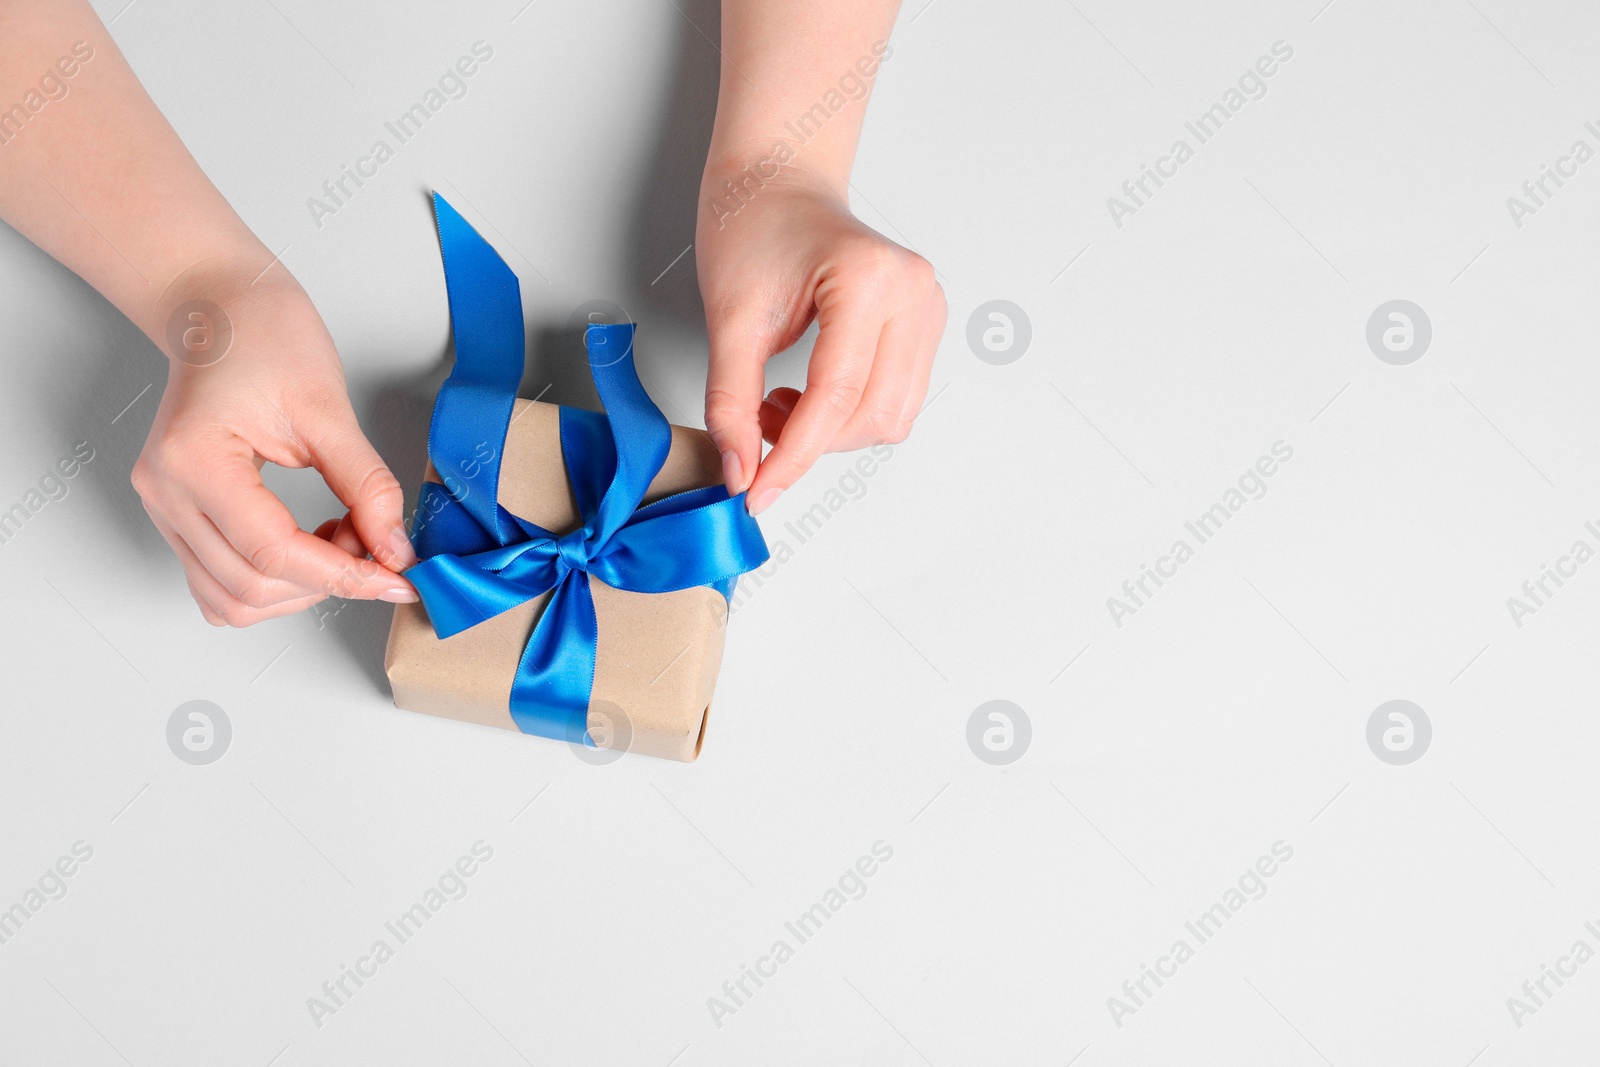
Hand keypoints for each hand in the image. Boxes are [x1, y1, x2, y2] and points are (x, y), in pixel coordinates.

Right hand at [132, 262, 417, 625]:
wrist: (222, 309)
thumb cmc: (265, 336)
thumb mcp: (330, 408)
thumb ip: (366, 485)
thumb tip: (395, 549)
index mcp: (194, 461)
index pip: (273, 553)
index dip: (345, 575)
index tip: (396, 577)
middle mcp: (167, 493)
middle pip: (252, 586)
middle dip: (327, 580)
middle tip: (375, 541)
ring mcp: (164, 508)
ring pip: (233, 599)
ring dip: (299, 589)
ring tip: (342, 536)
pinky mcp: (178, 514)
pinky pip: (220, 583)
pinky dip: (271, 583)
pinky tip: (308, 544)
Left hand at [697, 174, 945, 513]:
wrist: (777, 183)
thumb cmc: (753, 225)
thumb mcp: (729, 318)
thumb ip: (732, 402)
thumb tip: (740, 471)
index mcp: (870, 279)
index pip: (837, 397)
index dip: (793, 456)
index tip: (756, 492)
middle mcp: (914, 293)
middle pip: (873, 416)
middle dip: (812, 442)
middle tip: (756, 424)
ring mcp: (928, 309)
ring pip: (892, 418)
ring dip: (832, 432)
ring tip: (778, 403)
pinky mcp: (925, 326)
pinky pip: (896, 400)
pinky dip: (849, 415)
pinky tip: (809, 394)